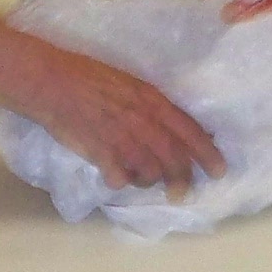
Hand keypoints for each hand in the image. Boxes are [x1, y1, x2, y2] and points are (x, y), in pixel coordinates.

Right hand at [19, 48, 224, 192]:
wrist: (53, 82)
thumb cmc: (90, 77)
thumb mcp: (131, 83)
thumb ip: (153, 105)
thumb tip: (174, 125)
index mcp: (153, 102)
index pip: (189, 131)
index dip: (207, 153)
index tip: (219, 170)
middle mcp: (143, 122)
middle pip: (174, 159)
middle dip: (183, 180)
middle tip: (183, 194)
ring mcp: (122, 140)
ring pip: (149, 173)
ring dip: (148, 181)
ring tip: (139, 178)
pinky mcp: (100, 154)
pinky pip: (120, 179)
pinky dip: (120, 181)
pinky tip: (114, 176)